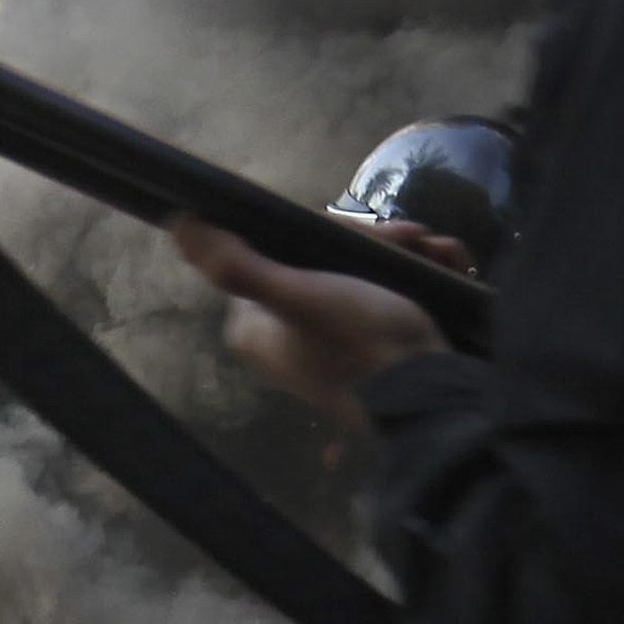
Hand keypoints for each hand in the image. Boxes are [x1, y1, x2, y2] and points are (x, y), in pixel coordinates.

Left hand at [174, 218, 449, 426]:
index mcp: (253, 325)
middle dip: (377, 242)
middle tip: (413, 241)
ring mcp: (323, 341)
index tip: (374, 231)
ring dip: (402, 254)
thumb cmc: (361, 344)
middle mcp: (281, 334)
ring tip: (438, 253)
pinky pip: (382, 292)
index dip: (328, 229)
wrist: (433, 398)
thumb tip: (179, 225)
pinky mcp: (363, 346)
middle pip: (322, 256)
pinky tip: (444, 267)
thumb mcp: (300, 297)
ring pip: (359, 269)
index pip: (278, 248)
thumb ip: (237, 266)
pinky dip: (414, 274)